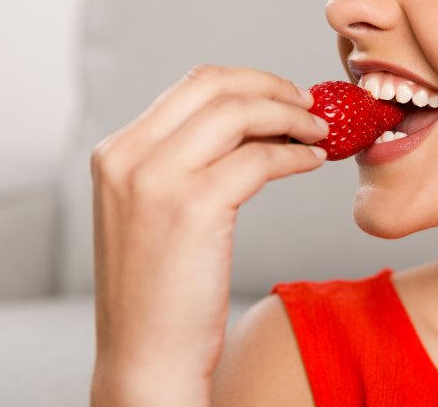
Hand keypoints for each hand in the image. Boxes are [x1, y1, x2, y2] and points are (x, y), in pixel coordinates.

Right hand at [89, 65, 328, 405]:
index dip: (248, 82)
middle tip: (309, 104)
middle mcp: (129, 156)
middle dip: (273, 86)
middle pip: (215, 85)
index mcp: (117, 152)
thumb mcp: (153, 210)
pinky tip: (312, 162)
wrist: (146, 356)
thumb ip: (184, 162)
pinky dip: (295, 154)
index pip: (191, 86)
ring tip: (320, 132)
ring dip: (291, 116)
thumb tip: (250, 122)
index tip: (283, 95)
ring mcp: (157, 179)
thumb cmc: (160, 289)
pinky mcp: (194, 207)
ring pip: (240, 113)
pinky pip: (261, 159)